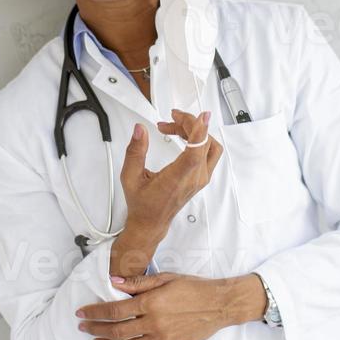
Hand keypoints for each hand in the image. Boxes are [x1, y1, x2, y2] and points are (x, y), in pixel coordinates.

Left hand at [75, 271, 266, 339]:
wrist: (219, 305)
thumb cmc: (192, 288)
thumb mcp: (165, 278)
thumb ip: (137, 283)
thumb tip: (113, 282)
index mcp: (151, 303)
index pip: (114, 310)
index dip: (95, 312)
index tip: (82, 313)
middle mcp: (154, 324)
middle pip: (117, 330)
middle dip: (96, 329)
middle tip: (83, 327)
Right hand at [120, 109, 223, 237]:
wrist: (151, 222)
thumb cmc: (143, 204)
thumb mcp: (130, 177)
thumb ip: (135, 151)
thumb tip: (140, 130)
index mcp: (177, 179)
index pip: (195, 152)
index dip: (200, 132)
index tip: (202, 117)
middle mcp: (194, 178)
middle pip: (203, 142)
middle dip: (187, 124)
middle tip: (170, 119)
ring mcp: (201, 178)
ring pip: (209, 146)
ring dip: (195, 132)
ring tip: (175, 127)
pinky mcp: (202, 177)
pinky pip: (208, 152)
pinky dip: (198, 140)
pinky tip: (182, 136)